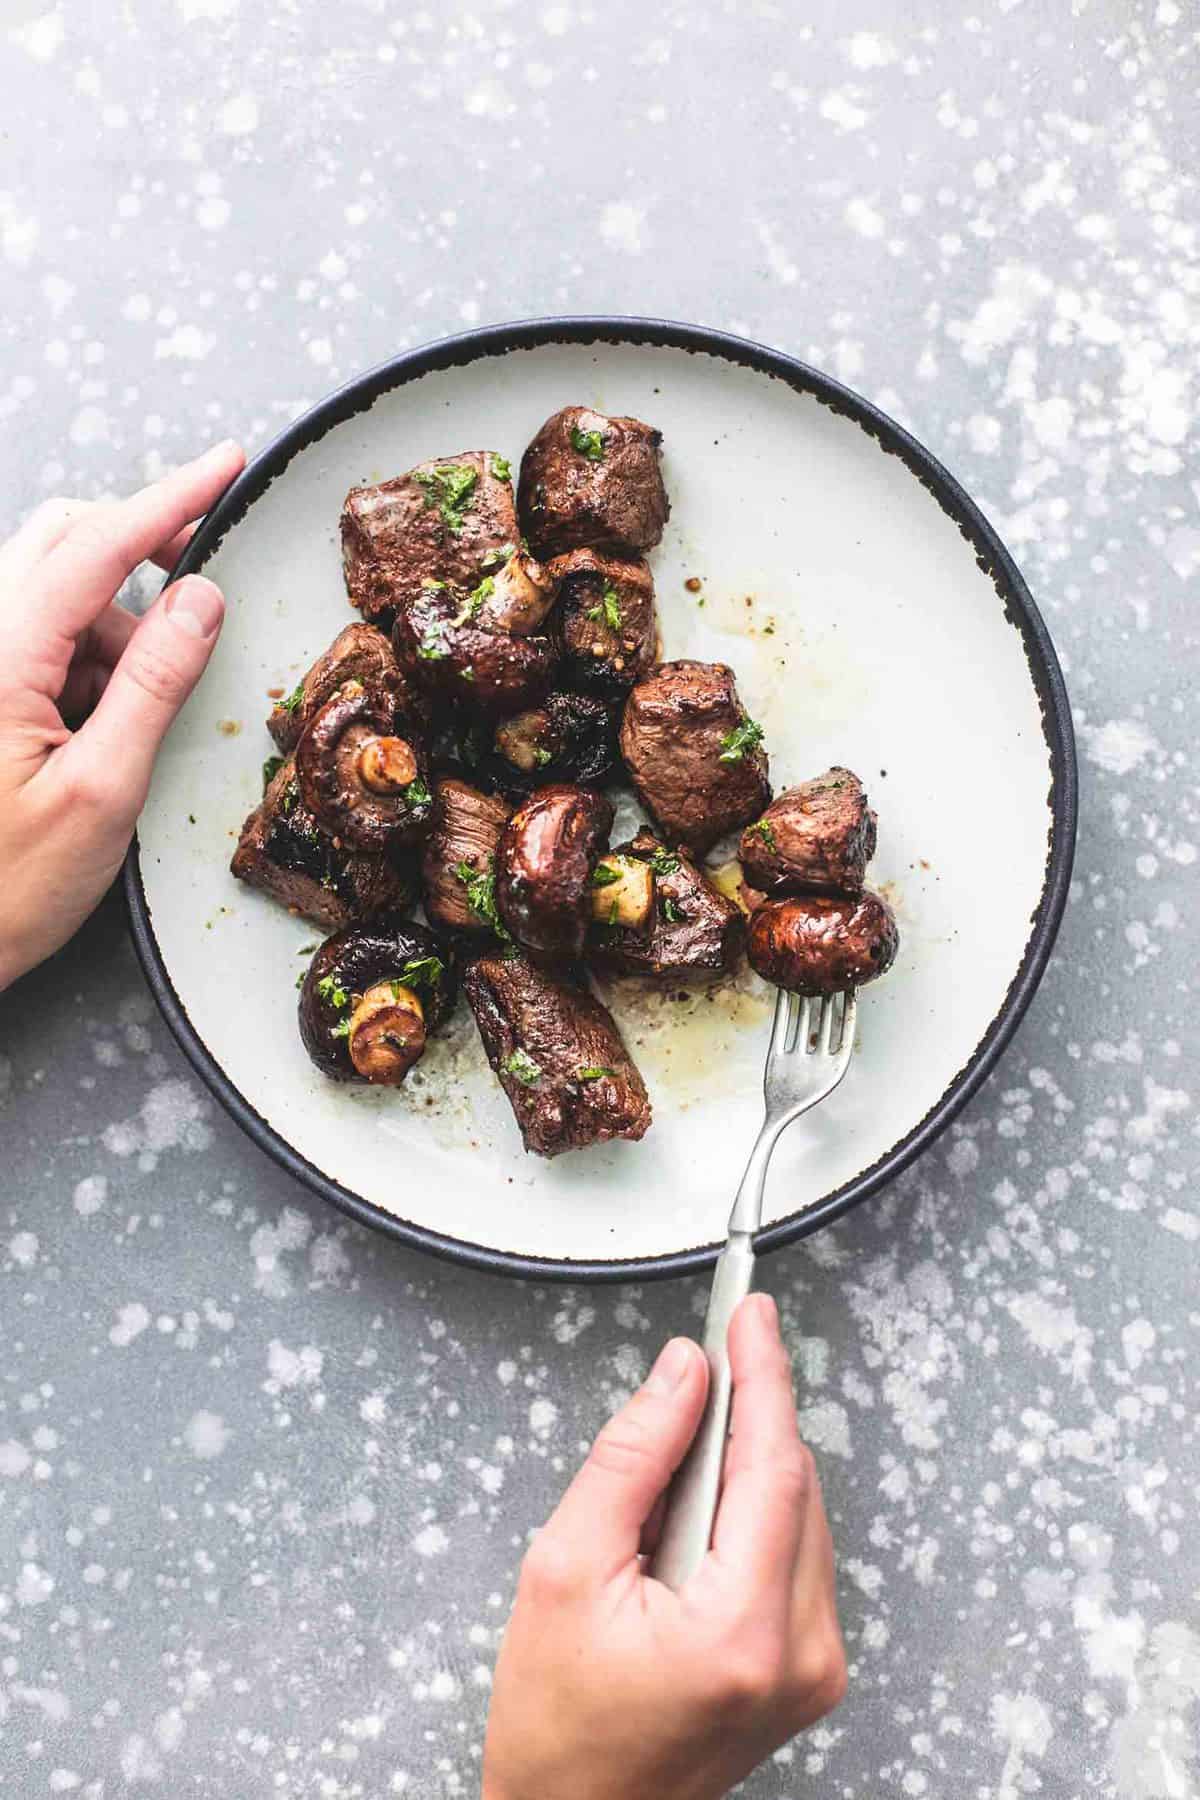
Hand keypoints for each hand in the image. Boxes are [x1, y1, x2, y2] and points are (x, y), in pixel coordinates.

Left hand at [0, 441, 244, 990]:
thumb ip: (153, 684)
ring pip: (50, 590)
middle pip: (59, 542)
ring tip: (124, 725)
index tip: (223, 465)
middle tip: (199, 589)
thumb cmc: (1, 891)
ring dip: (108, 629)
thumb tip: (200, 600)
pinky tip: (91, 731)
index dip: (166, 499)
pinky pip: (34, 637)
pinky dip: (80, 663)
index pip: (92, 547)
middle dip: (136, 555)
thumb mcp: (102, 793)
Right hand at [482, 1293, 845, 1799]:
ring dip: (742, 1473)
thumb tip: (681, 1376)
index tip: (752, 1313)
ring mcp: (814, 1667)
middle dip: (742, 1421)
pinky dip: (751, 1517)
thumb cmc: (558, 1725)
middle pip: (793, 1483)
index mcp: (742, 1631)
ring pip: (798, 1513)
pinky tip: (692, 1534)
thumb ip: (631, 1457)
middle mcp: (800, 1653)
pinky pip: (796, 1553)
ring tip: (664, 1504)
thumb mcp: (566, 1568)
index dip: (763, 1374)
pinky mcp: (811, 1670)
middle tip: (687, 1386)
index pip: (773, 1465)